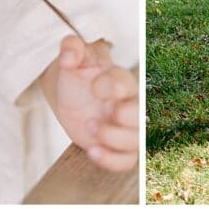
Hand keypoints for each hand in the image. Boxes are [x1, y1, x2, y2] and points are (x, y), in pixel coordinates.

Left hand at [52, 36, 137, 171]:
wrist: (71, 94)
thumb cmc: (78, 73)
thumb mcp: (73, 57)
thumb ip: (71, 48)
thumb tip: (68, 55)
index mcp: (120, 81)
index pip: (126, 84)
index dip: (112, 86)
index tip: (94, 86)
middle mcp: (128, 105)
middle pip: (140, 115)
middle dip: (123, 117)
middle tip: (98, 114)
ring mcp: (123, 128)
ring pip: (136, 141)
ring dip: (114, 139)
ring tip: (88, 127)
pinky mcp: (114, 146)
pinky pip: (126, 161)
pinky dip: (112, 160)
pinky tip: (92, 151)